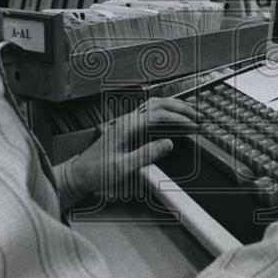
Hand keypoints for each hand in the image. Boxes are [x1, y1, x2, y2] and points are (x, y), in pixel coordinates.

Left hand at [69, 97, 197, 196]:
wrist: (79, 173)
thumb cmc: (97, 171)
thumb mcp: (123, 167)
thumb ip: (146, 154)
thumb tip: (168, 144)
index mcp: (127, 126)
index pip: (159, 115)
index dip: (179, 119)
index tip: (194, 126)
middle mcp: (127, 120)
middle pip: (158, 103)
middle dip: (180, 107)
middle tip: (197, 115)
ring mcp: (126, 122)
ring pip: (153, 104)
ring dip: (172, 106)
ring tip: (188, 112)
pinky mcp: (126, 127)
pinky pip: (148, 112)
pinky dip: (164, 111)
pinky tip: (170, 118)